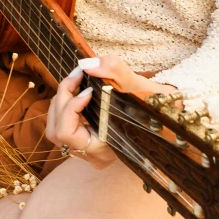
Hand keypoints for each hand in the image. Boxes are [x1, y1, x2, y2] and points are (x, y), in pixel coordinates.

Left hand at [45, 55, 178, 169]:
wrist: (164, 113)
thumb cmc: (153, 102)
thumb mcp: (138, 84)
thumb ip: (113, 70)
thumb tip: (86, 64)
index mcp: (105, 149)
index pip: (69, 135)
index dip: (71, 109)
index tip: (88, 89)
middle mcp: (93, 155)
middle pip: (56, 131)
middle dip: (62, 100)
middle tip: (76, 77)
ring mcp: (88, 150)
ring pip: (55, 128)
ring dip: (61, 100)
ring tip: (76, 80)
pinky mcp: (86, 140)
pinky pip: (62, 124)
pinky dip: (65, 103)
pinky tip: (78, 89)